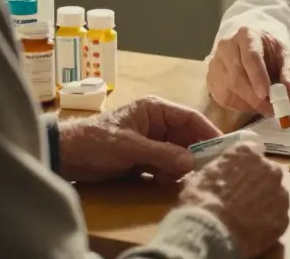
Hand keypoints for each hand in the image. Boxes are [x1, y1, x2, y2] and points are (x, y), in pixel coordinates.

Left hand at [58, 96, 220, 182]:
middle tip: (200, 171)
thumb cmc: (97, 143)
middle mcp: (156, 122)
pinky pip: (165, 165)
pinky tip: (158, 181)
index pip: (191, 118)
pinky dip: (165, 173)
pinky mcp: (143, 157)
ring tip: (167, 177)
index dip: (208, 132)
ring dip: (176, 167)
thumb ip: (163, 155)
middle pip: (187, 137)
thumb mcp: (130, 148)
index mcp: (155, 109)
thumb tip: (192, 163)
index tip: (224, 148)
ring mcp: (150, 140)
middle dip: (192, 154)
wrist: (66, 155)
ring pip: (177, 153)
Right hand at [179, 143, 289, 257]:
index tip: (233, 176)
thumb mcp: (198, 177)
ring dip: (264, 203)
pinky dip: (267, 223)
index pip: (249, 152)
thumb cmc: (201, 200)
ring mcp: (280, 194)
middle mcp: (269, 168)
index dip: (241, 166)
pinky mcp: (283, 218)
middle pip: (266, 173)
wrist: (212, 232)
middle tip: (240, 198)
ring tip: (246, 218)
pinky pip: (276, 218)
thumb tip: (211, 177)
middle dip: (256, 183)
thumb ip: (212, 171)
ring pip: (274, 196)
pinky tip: (252, 231)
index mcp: (247, 152)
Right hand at [206, 27, 289, 114]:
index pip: (250, 56)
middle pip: (237, 75)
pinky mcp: (210, 78)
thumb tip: (288, 96)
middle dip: (254, 97)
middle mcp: (227, 46)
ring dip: (248, 103)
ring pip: (228, 88)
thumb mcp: (288, 58)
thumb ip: (289, 75)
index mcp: (247, 35)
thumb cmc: (272, 53)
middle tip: (271, 109)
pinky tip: (251, 103)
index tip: (266, 94)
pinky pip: (222, 97)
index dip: (257, 76)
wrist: (257, 49)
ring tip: (265, 106)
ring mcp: (215, 62)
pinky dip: (239, 105)